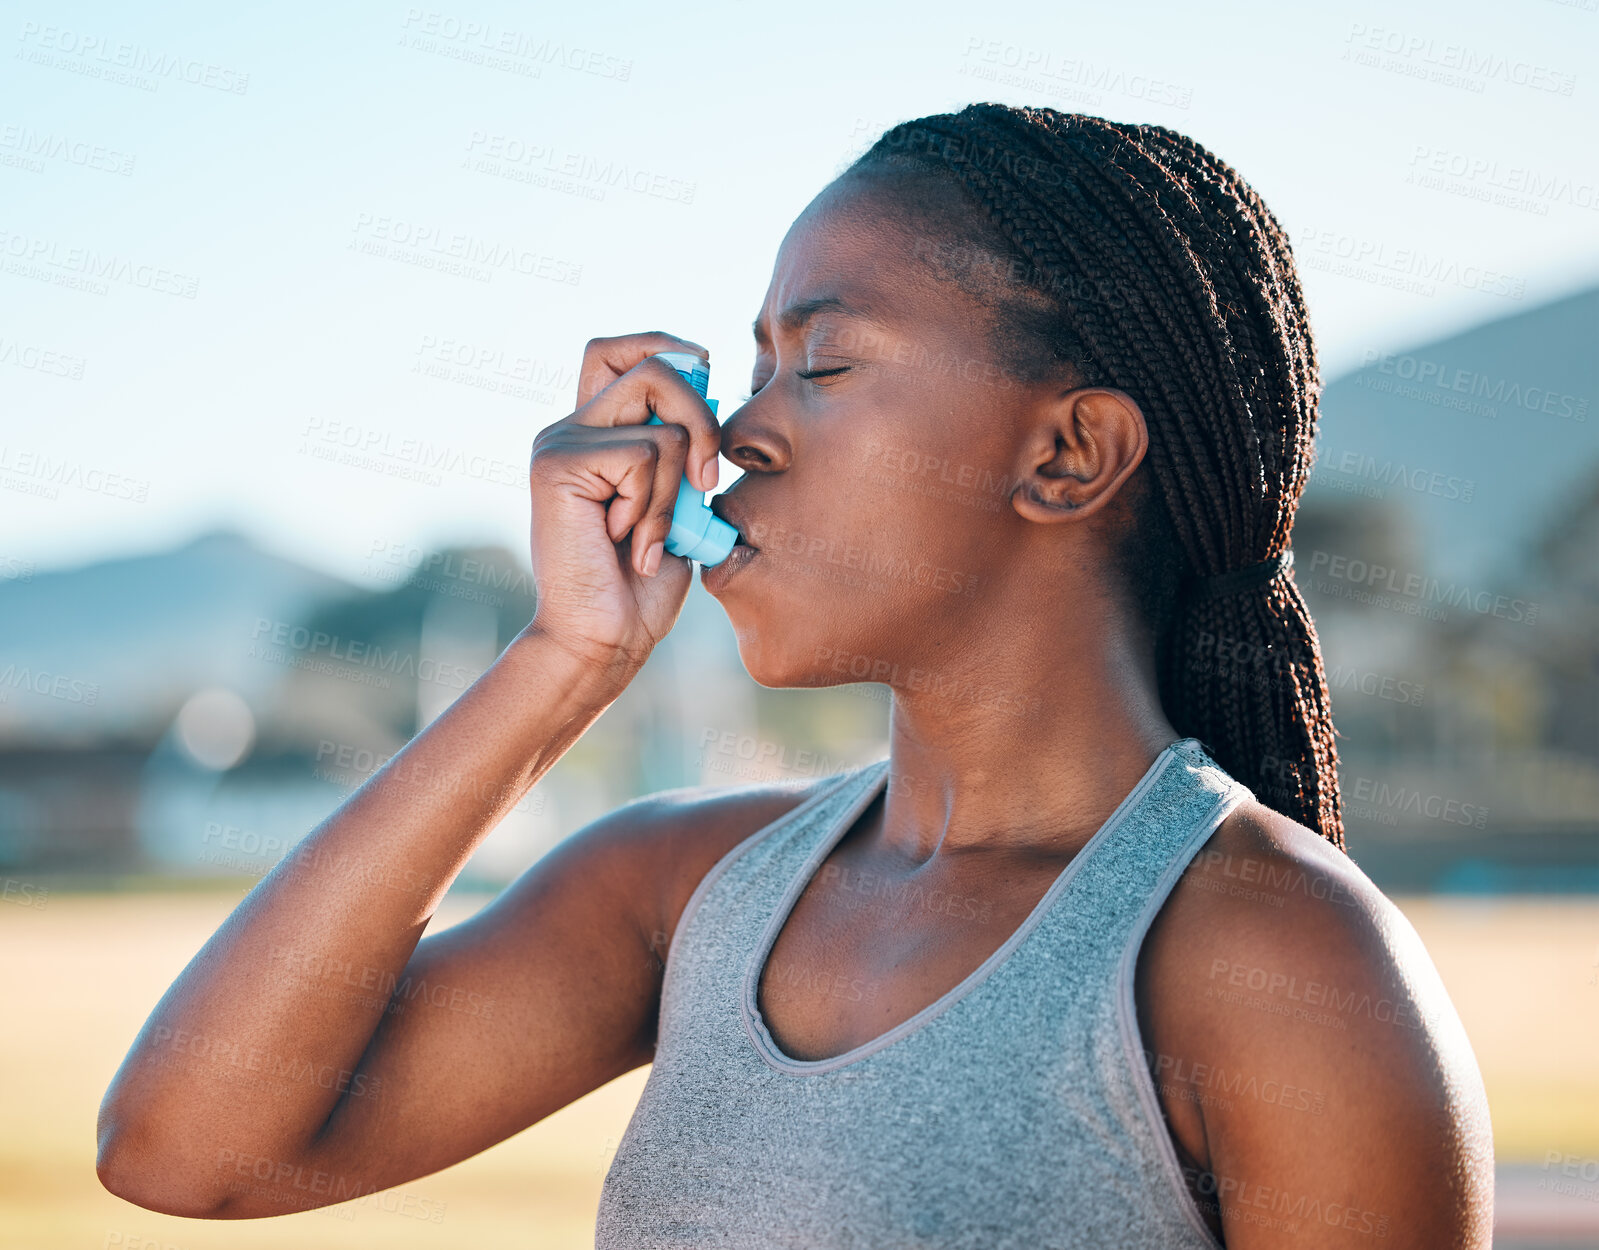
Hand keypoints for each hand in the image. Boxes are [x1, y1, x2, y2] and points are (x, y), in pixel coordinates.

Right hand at [524, 332, 721, 673]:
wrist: (605, 639)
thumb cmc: (642, 586)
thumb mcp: (678, 507)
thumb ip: (684, 455)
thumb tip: (713, 403)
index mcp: (596, 434)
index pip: (620, 351)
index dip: (668, 349)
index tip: (705, 388)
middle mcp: (571, 428)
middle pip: (651, 362)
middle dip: (701, 415)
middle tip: (706, 482)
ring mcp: (560, 442)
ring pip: (661, 414)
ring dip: (677, 486)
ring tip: (652, 536)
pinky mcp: (558, 463)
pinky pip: (645, 455)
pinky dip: (656, 506)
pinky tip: (630, 544)